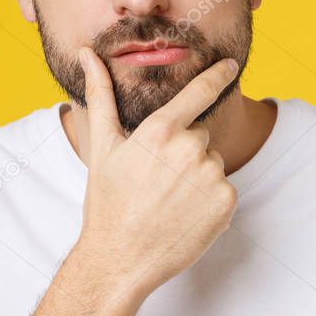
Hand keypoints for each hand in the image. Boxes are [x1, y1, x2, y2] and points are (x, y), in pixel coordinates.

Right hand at [75, 47, 239, 301]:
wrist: (120, 260)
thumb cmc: (107, 202)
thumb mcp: (102, 146)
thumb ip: (100, 95)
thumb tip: (86, 54)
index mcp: (160, 130)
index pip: (199, 91)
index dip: (217, 75)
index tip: (229, 65)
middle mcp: (190, 148)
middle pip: (199, 136)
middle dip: (183, 152)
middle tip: (156, 180)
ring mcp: (211, 176)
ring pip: (212, 163)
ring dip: (196, 178)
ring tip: (168, 201)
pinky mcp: (227, 202)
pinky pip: (223, 189)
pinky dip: (209, 201)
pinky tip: (184, 215)